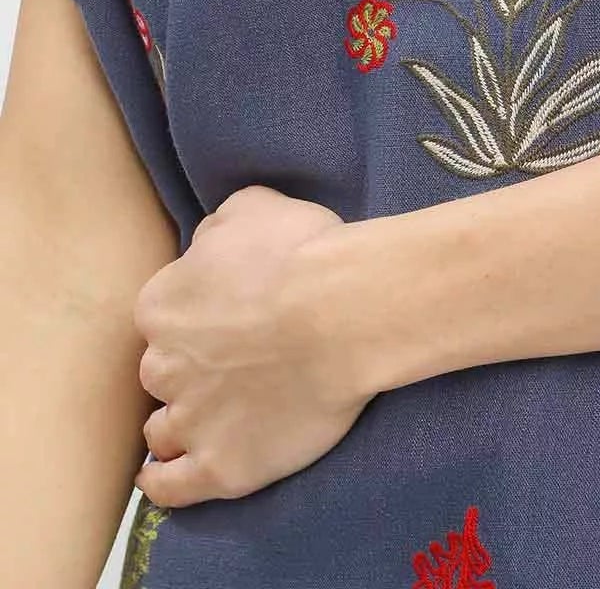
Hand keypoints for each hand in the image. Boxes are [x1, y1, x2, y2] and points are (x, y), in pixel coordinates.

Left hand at [132, 184, 370, 506]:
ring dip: (176, 424)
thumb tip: (206, 245)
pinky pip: (171, 487)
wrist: (342, 313)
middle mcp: (163, 366)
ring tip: (206, 420)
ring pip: (162, 430)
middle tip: (227, 364)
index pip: (162, 316)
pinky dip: (163, 484)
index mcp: (162, 305)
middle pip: (161, 373)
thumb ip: (216, 230)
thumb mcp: (252, 207)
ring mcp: (189, 421)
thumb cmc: (301, 253)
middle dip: (185, 369)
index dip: (192, 316)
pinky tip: (165, 478)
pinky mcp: (218, 467)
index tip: (222, 316)